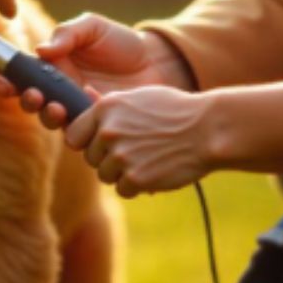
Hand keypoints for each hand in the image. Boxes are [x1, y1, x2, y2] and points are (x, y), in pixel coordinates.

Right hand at [0, 12, 194, 127]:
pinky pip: (82, 134)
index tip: (1, 84)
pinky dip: (82, 124)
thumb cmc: (122, 42)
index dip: (7, 82)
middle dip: (27, 101)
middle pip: (33, 104)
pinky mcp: (97, 128)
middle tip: (34, 96)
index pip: (23, 77)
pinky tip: (94, 104)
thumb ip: (67, 34)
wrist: (158, 62)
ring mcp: (78, 112)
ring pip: (53, 123)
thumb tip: (42, 50)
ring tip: (58, 108)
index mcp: (53, 68)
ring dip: (48, 117)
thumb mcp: (93, 28)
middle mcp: (61, 92)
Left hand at [64, 86, 218, 195]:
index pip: (73, 136)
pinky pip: (123, 190)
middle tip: (136, 151)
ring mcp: (122, 156)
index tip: (104, 144)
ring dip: (123, 173)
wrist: (208, 129)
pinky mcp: (136, 178)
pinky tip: (154, 171)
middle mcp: (108, 131)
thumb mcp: (139, 98)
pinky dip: (137, 186)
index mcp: (105, 108)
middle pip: (91, 158)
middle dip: (109, 159)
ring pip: (105, 176)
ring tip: (148, 159)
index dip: (88, 142)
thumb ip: (109, 102)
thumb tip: (85, 92)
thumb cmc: (175, 111)